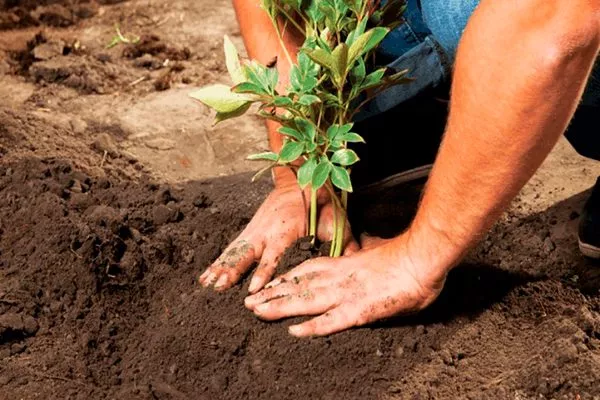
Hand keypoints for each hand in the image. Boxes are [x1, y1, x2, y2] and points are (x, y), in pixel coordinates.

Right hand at [199, 181, 358, 292]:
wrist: (302, 178)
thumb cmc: (322, 203)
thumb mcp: (337, 222)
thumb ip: (344, 246)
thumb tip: (355, 266)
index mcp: (286, 229)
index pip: (275, 254)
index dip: (265, 271)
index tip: (255, 288)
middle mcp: (266, 231)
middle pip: (247, 253)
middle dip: (234, 270)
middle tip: (221, 286)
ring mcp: (255, 231)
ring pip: (236, 252)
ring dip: (222, 268)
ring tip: (209, 285)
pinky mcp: (249, 233)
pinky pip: (231, 250)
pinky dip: (218, 263)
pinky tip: (205, 278)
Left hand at [244, 234, 447, 336]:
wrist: (422, 257)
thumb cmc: (405, 257)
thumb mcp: (378, 253)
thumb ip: (364, 256)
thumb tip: (362, 252)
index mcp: (344, 264)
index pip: (308, 271)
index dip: (287, 279)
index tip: (270, 284)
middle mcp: (340, 278)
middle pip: (300, 286)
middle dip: (273, 295)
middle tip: (250, 303)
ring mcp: (348, 293)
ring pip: (307, 301)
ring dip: (281, 307)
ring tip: (258, 313)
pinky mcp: (360, 309)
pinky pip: (332, 320)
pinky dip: (313, 326)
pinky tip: (294, 332)